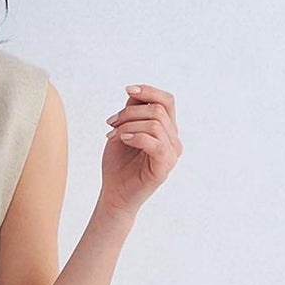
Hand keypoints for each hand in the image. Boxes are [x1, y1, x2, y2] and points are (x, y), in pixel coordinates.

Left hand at [101, 82, 179, 218]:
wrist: (114, 194)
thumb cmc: (118, 165)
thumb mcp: (123, 130)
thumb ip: (132, 112)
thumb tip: (134, 92)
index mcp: (166, 130)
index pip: (167, 101)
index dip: (149, 91)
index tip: (127, 90)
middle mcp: (173, 141)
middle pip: (159, 109)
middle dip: (130, 112)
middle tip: (111, 123)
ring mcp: (171, 154)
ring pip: (156, 123)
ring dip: (129, 125)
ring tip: (112, 135)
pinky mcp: (164, 166)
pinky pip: (155, 142)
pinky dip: (136, 136)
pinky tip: (123, 141)